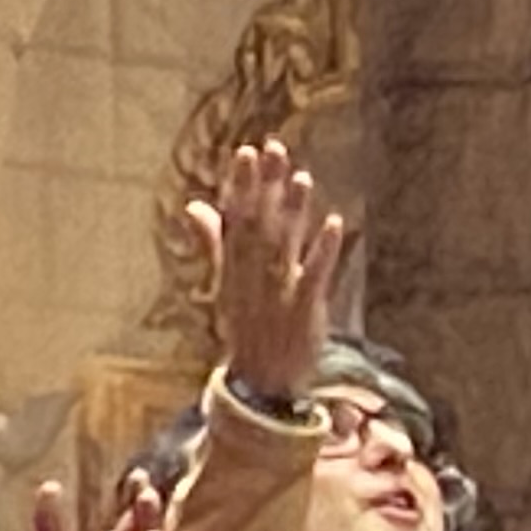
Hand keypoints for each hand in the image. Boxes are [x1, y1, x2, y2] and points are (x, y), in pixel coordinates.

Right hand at [186, 140, 344, 406]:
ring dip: (294, 210)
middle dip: (266, 186)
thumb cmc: (246, 329)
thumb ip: (213, 242)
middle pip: (260, 223)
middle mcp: (254, 275)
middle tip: (273, 149)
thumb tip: (195, 205)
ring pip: (286, 244)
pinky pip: (315, 275)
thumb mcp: (224, 284)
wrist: (261, 381)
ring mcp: (280, 291)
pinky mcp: (305, 309)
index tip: (244, 151)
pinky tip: (334, 223)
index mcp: (234, 267)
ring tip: (302, 177)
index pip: (236, 218)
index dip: (241, 184)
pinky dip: (323, 249)